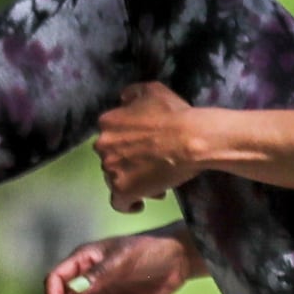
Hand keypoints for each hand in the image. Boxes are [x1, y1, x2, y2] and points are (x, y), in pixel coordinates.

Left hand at [94, 83, 206, 210]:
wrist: (190, 139)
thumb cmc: (175, 114)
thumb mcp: (152, 90)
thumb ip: (132, 94)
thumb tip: (123, 99)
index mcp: (107, 122)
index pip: (110, 135)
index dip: (126, 142)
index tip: (142, 146)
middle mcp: (102, 145)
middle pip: (111, 158)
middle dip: (129, 162)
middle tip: (152, 164)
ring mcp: (111, 169)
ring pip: (115, 179)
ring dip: (132, 180)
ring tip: (156, 183)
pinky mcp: (123, 189)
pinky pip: (119, 202)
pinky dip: (128, 204)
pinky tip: (139, 204)